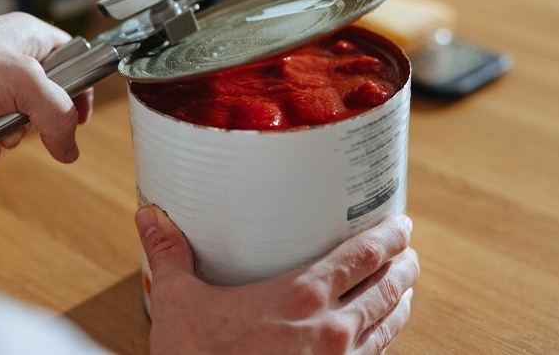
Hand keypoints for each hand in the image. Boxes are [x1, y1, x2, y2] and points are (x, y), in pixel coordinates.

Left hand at [0, 12, 92, 164]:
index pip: (72, 62)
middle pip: (42, 108)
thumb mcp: (22, 82)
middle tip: (13, 118)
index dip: (79, 90)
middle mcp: (5, 63)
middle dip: (26, 126)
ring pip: (9, 131)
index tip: (80, 117)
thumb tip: (70, 147)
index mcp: (27, 39)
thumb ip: (58, 114)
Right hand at [135, 206, 418, 353]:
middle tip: (409, 254)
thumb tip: (150, 217)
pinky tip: (378, 338)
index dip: (389, 237)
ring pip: (388, 327)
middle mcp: (331, 329)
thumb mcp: (177, 303)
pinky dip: (384, 341)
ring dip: (401, 304)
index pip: (362, 256)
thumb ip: (169, 255)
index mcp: (301, 296)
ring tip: (404, 291)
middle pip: (387, 289)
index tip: (401, 226)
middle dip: (403, 268)